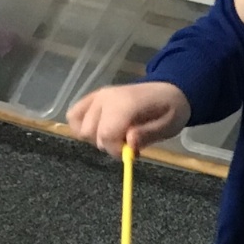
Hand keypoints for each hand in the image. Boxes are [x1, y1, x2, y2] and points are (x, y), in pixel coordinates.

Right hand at [66, 82, 189, 157]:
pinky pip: (73, 116)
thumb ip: (147, 135)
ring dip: (96, 138)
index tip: (132, 153)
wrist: (168, 90)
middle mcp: (105, 98)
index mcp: (125, 103)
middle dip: (108, 145)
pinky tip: (100, 131)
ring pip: (80, 128)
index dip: (116, 150)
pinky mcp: (91, 98)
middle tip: (127, 144)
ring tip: (115, 136)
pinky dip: (82, 128)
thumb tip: (129, 144)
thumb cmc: (170, 110)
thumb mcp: (168, 126)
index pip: (106, 134)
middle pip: (91, 133)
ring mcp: (96, 96)